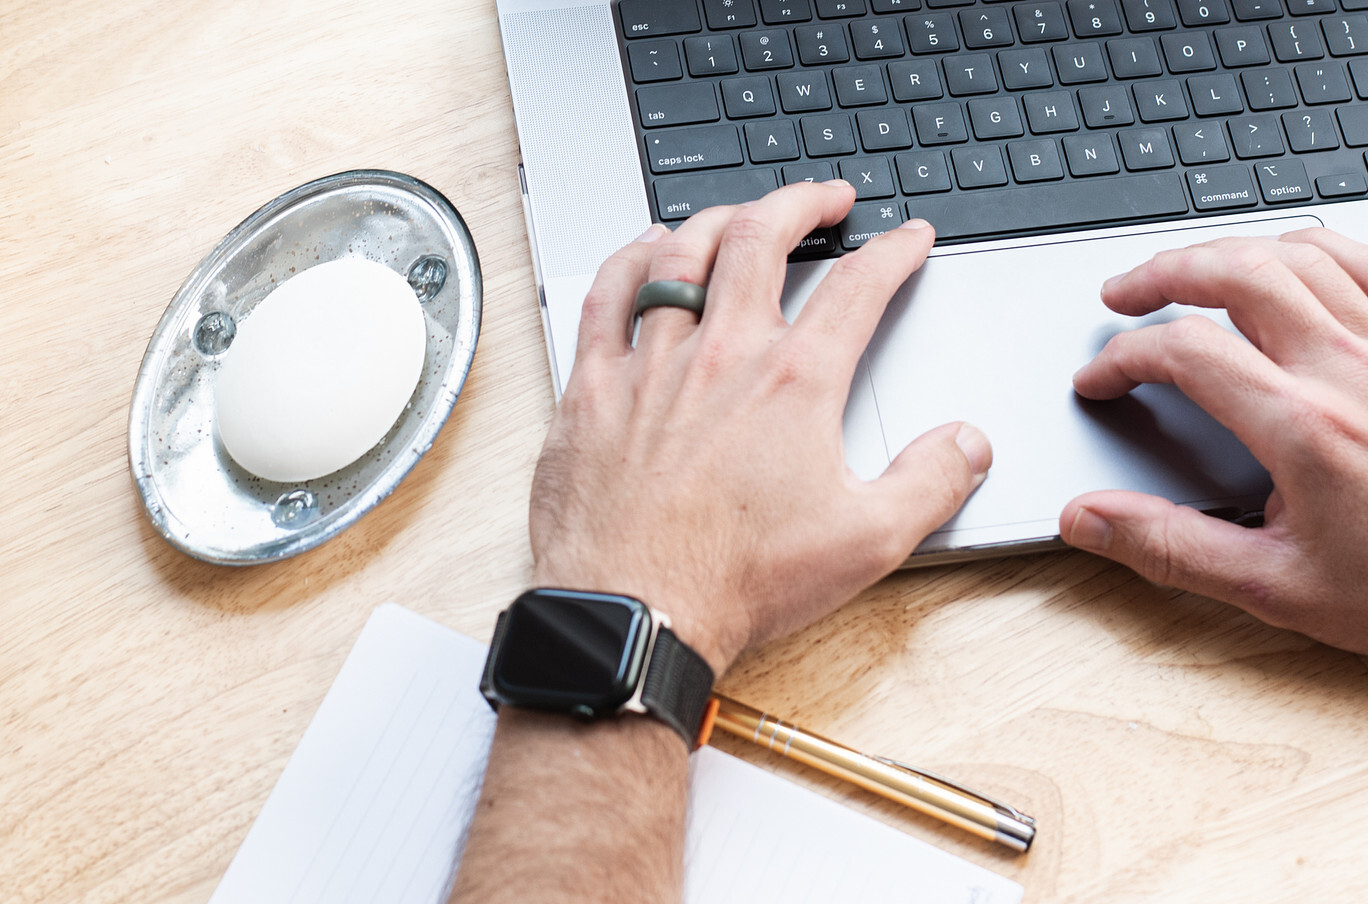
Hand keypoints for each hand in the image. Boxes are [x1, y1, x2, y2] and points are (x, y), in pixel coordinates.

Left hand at [528, 182, 991, 674]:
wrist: (635, 612)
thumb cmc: (738, 580)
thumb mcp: (867, 541)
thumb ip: (930, 481)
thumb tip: (968, 441)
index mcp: (793, 383)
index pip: (857, 287)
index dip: (892, 251)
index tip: (906, 239)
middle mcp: (721, 355)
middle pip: (762, 238)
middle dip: (802, 202)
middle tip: (825, 198)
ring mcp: (651, 364)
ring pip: (682, 254)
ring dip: (719, 219)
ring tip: (741, 214)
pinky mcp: (593, 388)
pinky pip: (608, 297)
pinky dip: (631, 261)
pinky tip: (646, 251)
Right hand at [1060, 228, 1367, 653]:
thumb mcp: (1279, 586)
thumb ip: (1171, 548)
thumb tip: (1087, 521)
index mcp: (1306, 427)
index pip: (1184, 350)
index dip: (1122, 358)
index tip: (1101, 380)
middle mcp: (1353, 366)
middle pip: (1237, 271)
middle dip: (1163, 272)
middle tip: (1124, 294)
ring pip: (1303, 250)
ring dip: (1232, 251)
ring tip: (1194, 271)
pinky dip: (1315, 250)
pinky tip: (1289, 269)